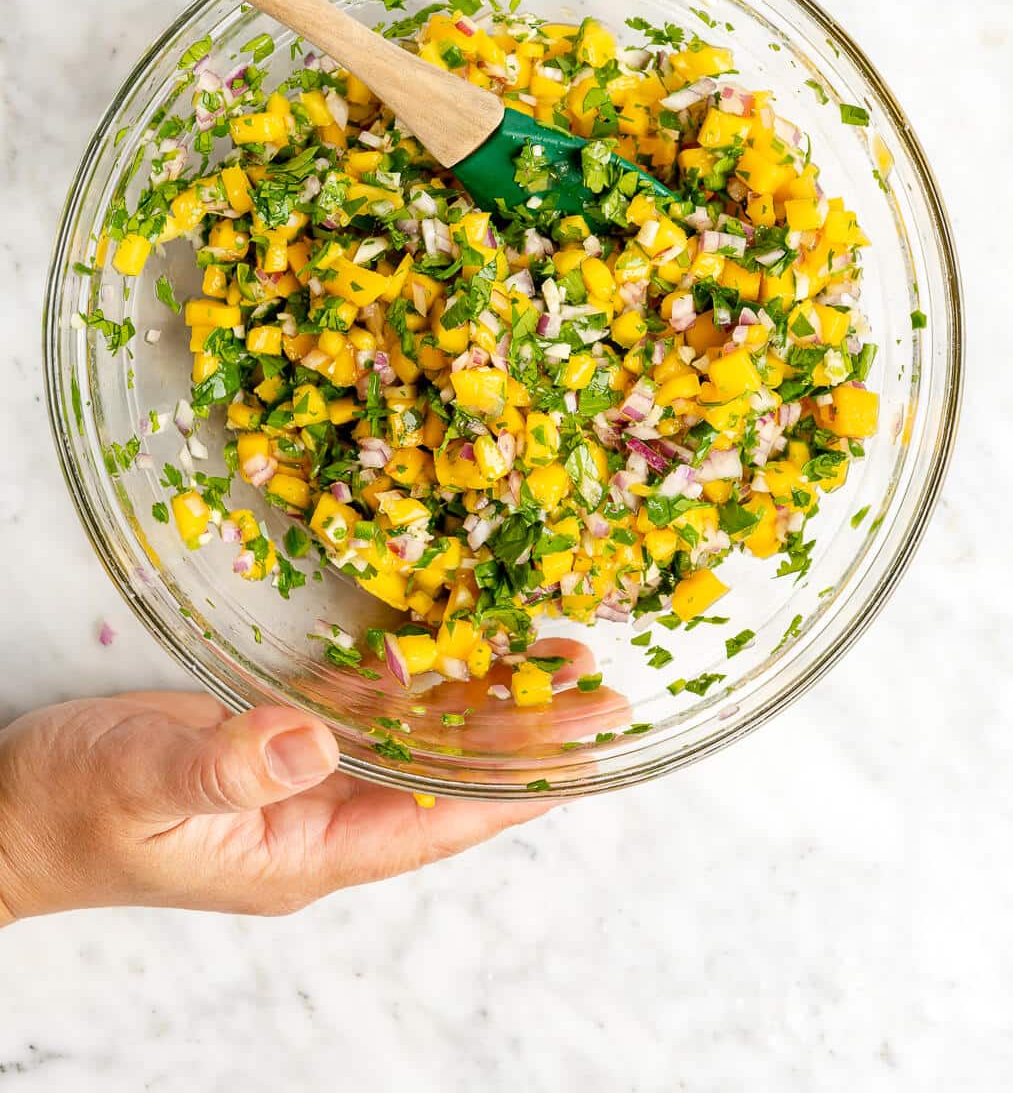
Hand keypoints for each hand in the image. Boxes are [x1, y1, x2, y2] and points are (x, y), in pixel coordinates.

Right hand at [0, 690, 554, 922]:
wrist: (14, 806)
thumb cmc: (71, 813)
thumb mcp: (143, 788)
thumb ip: (225, 768)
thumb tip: (310, 742)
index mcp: (307, 850)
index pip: (439, 821)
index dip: (516, 788)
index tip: (589, 752)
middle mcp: (322, 814)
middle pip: (447, 773)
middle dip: (522, 732)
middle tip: (597, 683)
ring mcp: (302, 774)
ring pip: (415, 734)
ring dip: (480, 694)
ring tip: (551, 651)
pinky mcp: (277, 733)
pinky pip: (363, 702)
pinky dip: (410, 670)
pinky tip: (451, 636)